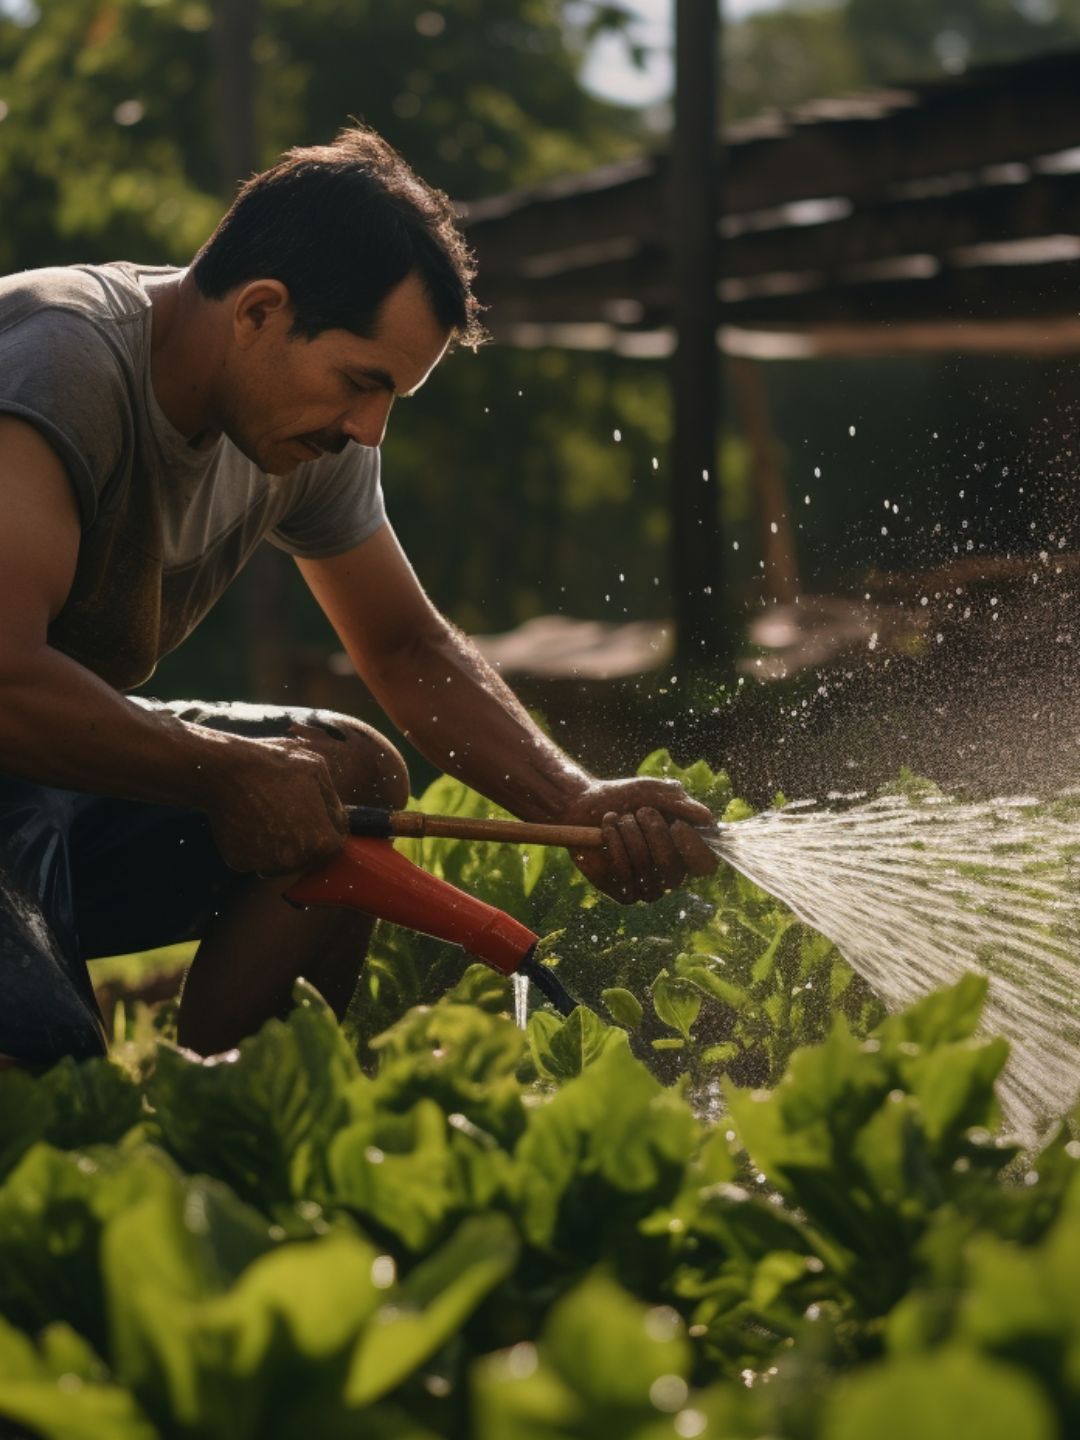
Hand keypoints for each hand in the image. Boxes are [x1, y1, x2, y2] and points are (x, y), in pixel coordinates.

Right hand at [200, 735, 347, 874]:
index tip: (314, 815)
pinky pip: (252, 858)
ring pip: (279, 860)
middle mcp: (295, 861)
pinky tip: (247, 821)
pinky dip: (251, 845)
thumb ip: (334, 802)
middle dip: (303, 839)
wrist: (225, 770)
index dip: (327, 829)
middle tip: (287, 812)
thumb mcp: (317, 771)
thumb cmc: (274, 765)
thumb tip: (339, 821)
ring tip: (266, 814)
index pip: (334, 847)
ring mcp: (265, 865)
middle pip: (307, 857)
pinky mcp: (239, 863)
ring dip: (278, 845)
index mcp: (321, 842)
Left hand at [559, 777, 718, 903]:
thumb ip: (683, 804)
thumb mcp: (655, 791)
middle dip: (654, 833)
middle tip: (639, 812)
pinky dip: (614, 846)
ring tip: (620, 818)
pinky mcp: (622, 892)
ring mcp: (647, 886)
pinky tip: (606, 831)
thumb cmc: (625, 797)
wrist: (585, 803)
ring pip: (647, 870)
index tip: (676, 825)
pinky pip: (624, 876)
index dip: (694, 849)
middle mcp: (670, 873)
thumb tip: (709, 822)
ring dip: (630, 835)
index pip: (705, 865)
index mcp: (685, 850)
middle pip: (675, 869)